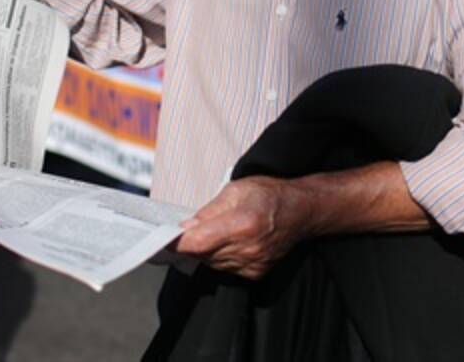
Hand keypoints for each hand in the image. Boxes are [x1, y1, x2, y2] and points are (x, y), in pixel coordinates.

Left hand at [175, 177, 311, 279]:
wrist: (301, 211)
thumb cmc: (269, 195)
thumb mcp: (236, 190)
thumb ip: (208, 211)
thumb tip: (184, 227)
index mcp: (242, 224)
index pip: (197, 243)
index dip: (176, 243)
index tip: (162, 238)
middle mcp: (247, 249)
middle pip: (202, 254)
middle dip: (190, 243)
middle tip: (185, 230)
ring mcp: (252, 264)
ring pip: (211, 263)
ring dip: (206, 250)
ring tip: (215, 231)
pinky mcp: (255, 273)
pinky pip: (225, 268)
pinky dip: (220, 256)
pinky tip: (229, 241)